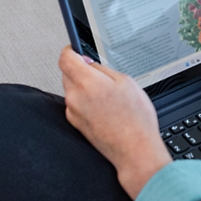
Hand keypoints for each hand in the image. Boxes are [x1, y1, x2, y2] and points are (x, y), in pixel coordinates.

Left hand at [59, 47, 171, 198]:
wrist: (134, 150)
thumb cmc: (135, 120)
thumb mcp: (126, 82)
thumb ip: (102, 68)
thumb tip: (88, 63)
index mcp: (87, 82)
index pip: (65, 57)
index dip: (71, 50)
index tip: (76, 49)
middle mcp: (75, 97)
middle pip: (67, 73)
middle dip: (80, 70)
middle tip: (101, 75)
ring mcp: (73, 112)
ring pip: (72, 89)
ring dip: (84, 87)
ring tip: (107, 96)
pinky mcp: (75, 124)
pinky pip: (76, 104)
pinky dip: (86, 102)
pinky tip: (104, 109)